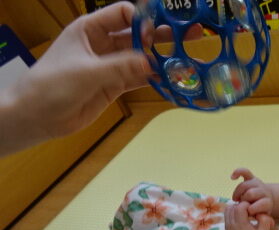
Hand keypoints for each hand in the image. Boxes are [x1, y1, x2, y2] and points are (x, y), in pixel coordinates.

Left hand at [0, 2, 201, 150]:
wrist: (38, 117)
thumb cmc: (52, 85)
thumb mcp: (87, 71)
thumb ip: (120, 66)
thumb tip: (150, 62)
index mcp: (90, 29)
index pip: (123, 14)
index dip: (143, 19)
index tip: (161, 30)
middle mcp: (102, 44)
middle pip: (137, 35)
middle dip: (162, 35)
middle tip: (191, 35)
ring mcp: (110, 65)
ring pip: (141, 58)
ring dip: (162, 59)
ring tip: (188, 60)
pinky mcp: (114, 86)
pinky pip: (139, 79)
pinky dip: (154, 79)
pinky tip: (172, 79)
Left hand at [225, 201, 273, 229]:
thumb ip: (265, 219)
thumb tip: (258, 212)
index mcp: (241, 225)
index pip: (240, 207)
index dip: (248, 205)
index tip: (253, 210)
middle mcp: (232, 224)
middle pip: (233, 206)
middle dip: (242, 205)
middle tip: (249, 211)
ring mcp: (227, 225)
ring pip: (228, 208)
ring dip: (237, 207)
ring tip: (245, 212)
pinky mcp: (226, 226)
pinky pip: (227, 213)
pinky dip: (233, 211)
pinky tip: (240, 215)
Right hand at [230, 168, 273, 215]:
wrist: (266, 201)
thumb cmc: (259, 213)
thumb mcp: (260, 218)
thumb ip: (255, 216)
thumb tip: (250, 213)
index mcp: (268, 202)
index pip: (262, 204)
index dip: (253, 209)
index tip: (249, 213)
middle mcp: (264, 191)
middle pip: (250, 193)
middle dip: (243, 200)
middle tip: (241, 205)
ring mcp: (258, 184)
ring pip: (244, 185)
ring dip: (237, 193)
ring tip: (236, 199)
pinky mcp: (252, 178)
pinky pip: (245, 172)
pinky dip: (238, 172)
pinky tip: (232, 177)